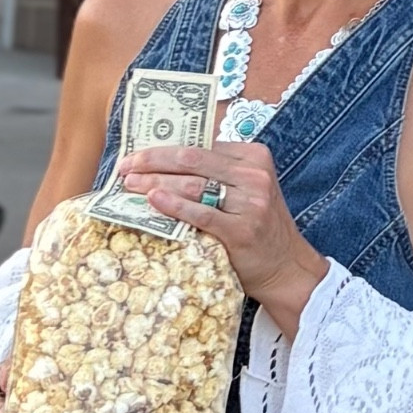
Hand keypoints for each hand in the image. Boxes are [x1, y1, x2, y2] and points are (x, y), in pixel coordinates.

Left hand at [118, 141, 327, 338]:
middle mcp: (253, 175)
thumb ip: (218, 174)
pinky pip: (201, 213)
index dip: (163, 148)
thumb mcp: (247, 190)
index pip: (199, 145)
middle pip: (191, 160)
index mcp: (253, 156)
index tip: (136, 156)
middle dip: (152, 162)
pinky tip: (154, 201)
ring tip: (131, 186)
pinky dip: (174, 205)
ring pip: (192, 184)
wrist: (287, 268)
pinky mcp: (242, 230)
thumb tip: (164, 164)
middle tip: (125, 169)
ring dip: (155, 183)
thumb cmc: (258, 227)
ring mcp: (250, 202)